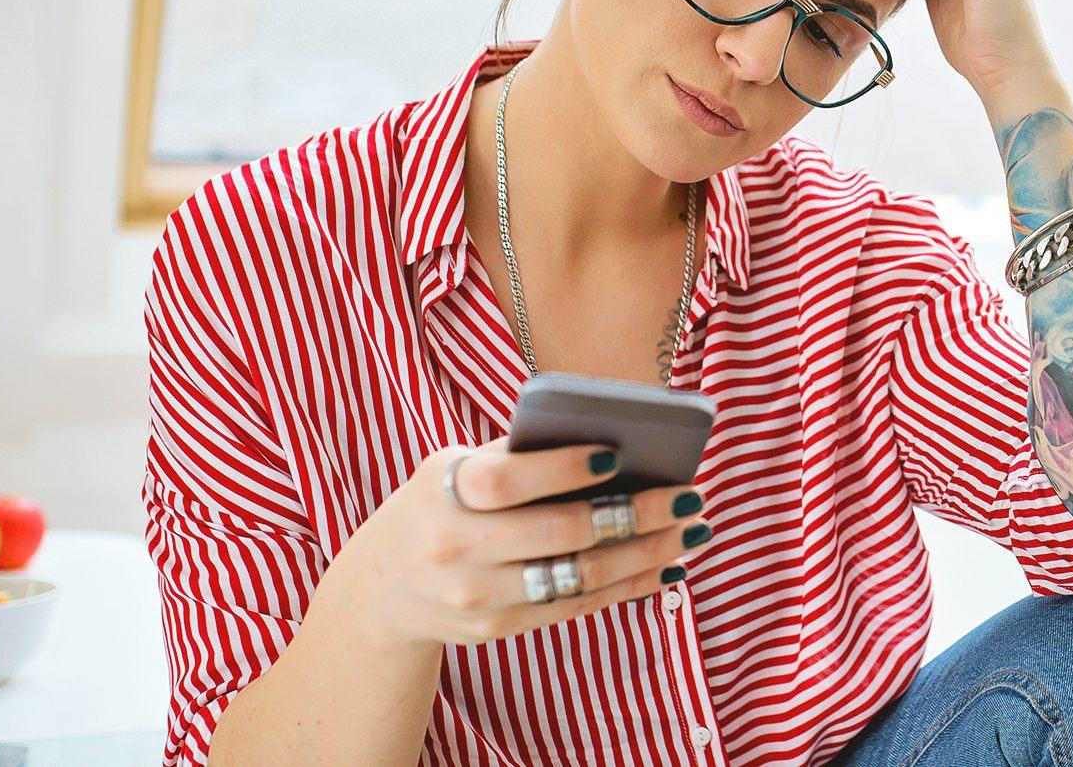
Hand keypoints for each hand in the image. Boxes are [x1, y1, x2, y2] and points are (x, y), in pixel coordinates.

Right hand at [313, 439, 709, 648]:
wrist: (381, 589)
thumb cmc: (438, 506)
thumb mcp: (453, 469)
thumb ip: (515, 456)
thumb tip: (611, 445)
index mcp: (444, 493)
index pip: (507, 482)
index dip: (561, 470)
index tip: (617, 453)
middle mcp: (457, 548)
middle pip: (560, 534)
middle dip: (635, 515)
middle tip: (689, 495)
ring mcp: (477, 596)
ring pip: (579, 577)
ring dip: (647, 555)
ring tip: (691, 531)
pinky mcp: (496, 628)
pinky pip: (576, 606)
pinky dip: (629, 587)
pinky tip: (666, 567)